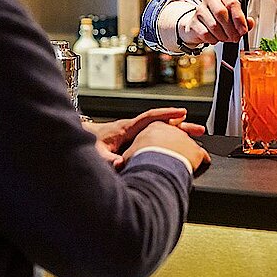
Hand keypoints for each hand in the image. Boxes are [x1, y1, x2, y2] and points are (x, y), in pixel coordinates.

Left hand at [83, 107, 204, 168]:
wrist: (76, 142)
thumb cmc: (86, 145)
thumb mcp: (96, 153)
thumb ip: (108, 159)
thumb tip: (121, 164)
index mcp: (126, 128)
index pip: (150, 117)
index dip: (167, 114)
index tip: (182, 112)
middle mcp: (132, 129)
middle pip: (161, 124)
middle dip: (181, 125)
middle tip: (199, 130)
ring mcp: (134, 135)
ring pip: (160, 131)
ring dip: (177, 133)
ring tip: (195, 137)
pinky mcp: (133, 143)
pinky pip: (154, 138)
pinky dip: (167, 139)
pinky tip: (176, 147)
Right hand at [179, 0, 254, 46]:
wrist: (198, 26)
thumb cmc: (218, 20)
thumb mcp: (233, 19)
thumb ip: (243, 21)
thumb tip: (250, 23)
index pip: (232, 3)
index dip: (239, 18)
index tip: (243, 30)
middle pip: (222, 13)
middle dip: (231, 29)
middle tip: (235, 37)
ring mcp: (199, 10)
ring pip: (214, 25)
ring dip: (223, 36)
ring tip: (225, 38)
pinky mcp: (193, 22)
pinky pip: (206, 34)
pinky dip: (213, 40)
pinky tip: (214, 38)